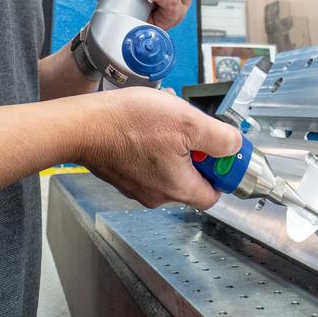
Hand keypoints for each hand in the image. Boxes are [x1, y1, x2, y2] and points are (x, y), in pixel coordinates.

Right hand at [74, 86, 243, 208]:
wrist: (83, 125)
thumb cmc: (129, 123)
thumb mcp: (187, 121)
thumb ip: (218, 138)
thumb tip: (234, 146)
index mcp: (179, 188)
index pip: (214, 195)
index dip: (221, 172)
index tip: (219, 151)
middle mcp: (158, 195)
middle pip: (191, 180)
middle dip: (195, 153)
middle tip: (188, 128)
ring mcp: (137, 188)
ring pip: (168, 169)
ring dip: (172, 147)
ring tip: (163, 122)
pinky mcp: (122, 176)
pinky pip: (147, 165)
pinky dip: (151, 147)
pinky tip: (144, 126)